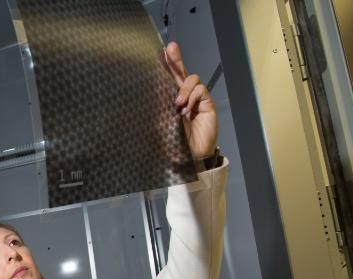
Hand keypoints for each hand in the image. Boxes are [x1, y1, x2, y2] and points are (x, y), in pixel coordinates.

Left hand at [163, 41, 218, 158]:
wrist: (188, 156)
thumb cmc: (173, 142)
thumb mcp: (160, 121)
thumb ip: (158, 105)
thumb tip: (145, 90)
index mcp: (169, 100)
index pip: (167, 79)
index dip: (165, 65)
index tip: (159, 52)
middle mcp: (183, 96)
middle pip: (180, 72)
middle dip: (175, 59)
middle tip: (170, 47)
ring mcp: (196, 99)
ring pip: (191, 79)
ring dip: (183, 89)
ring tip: (178, 105)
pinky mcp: (207, 103)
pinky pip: (200, 90)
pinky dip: (193, 97)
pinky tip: (187, 110)